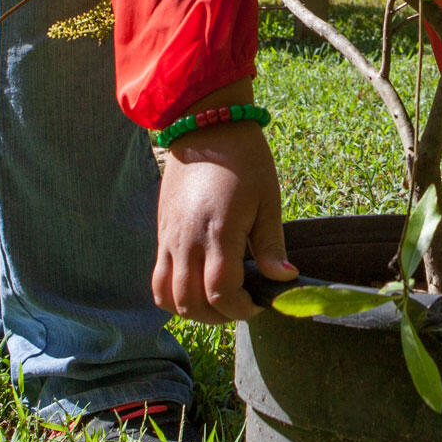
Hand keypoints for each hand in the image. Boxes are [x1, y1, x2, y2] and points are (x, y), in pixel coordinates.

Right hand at [154, 82, 294, 324]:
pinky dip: (174, 294)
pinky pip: (157, 278)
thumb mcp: (267, 199)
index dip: (241, 309)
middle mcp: (187, 240)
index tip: (259, 303)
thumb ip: (271, 244)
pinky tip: (198, 284)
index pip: (221, 293)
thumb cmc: (244, 159)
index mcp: (218, 232)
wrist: (205, 125)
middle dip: (218, 316)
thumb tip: (284, 279)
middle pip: (191, 304)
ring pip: (167, 297)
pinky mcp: (161, 232)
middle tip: (240, 304)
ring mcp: (169, 238)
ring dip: (192, 310)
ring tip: (216, 300)